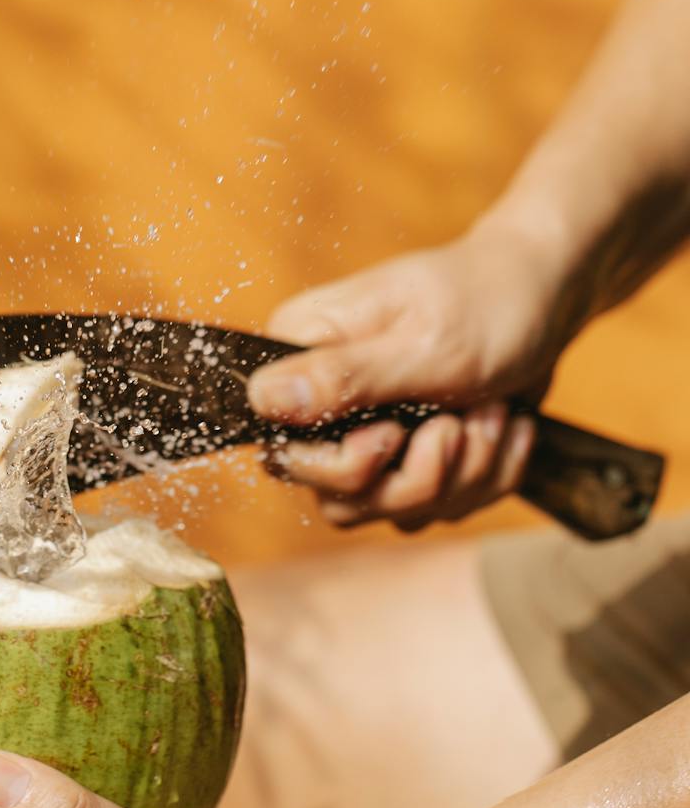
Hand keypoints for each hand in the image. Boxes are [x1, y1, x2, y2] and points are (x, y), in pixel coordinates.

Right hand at [248, 225, 572, 529]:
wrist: (545, 296)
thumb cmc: (484, 300)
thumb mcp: (421, 342)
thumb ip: (340, 376)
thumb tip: (261, 399)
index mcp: (301, 356)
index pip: (282, 453)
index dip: (343, 465)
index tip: (395, 430)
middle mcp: (323, 402)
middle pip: (340, 501)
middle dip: (420, 477)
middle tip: (457, 424)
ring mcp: (368, 436)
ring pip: (394, 510)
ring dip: (466, 472)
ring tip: (492, 412)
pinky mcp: (410, 458)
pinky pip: (440, 507)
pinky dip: (489, 473)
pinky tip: (504, 423)